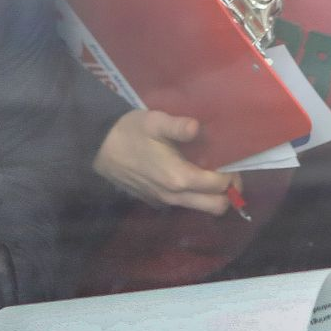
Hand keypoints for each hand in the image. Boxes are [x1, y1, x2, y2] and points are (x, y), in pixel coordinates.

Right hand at [92, 109, 237, 215]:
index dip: (232, 175)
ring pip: (200, 208)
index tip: (232, 160)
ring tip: (210, 170)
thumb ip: (178, 126)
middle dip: (227, 192)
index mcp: (179, 177)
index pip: (220, 186)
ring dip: (211, 195)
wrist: (98, 148)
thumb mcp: (154, 122)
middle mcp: (175, 196)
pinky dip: (194, 195)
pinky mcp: (155, 201)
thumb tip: (197, 127)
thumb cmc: (129, 132)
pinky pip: (184, 204)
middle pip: (216, 207)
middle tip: (227, 171)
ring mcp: (164, 201)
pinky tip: (189, 173)